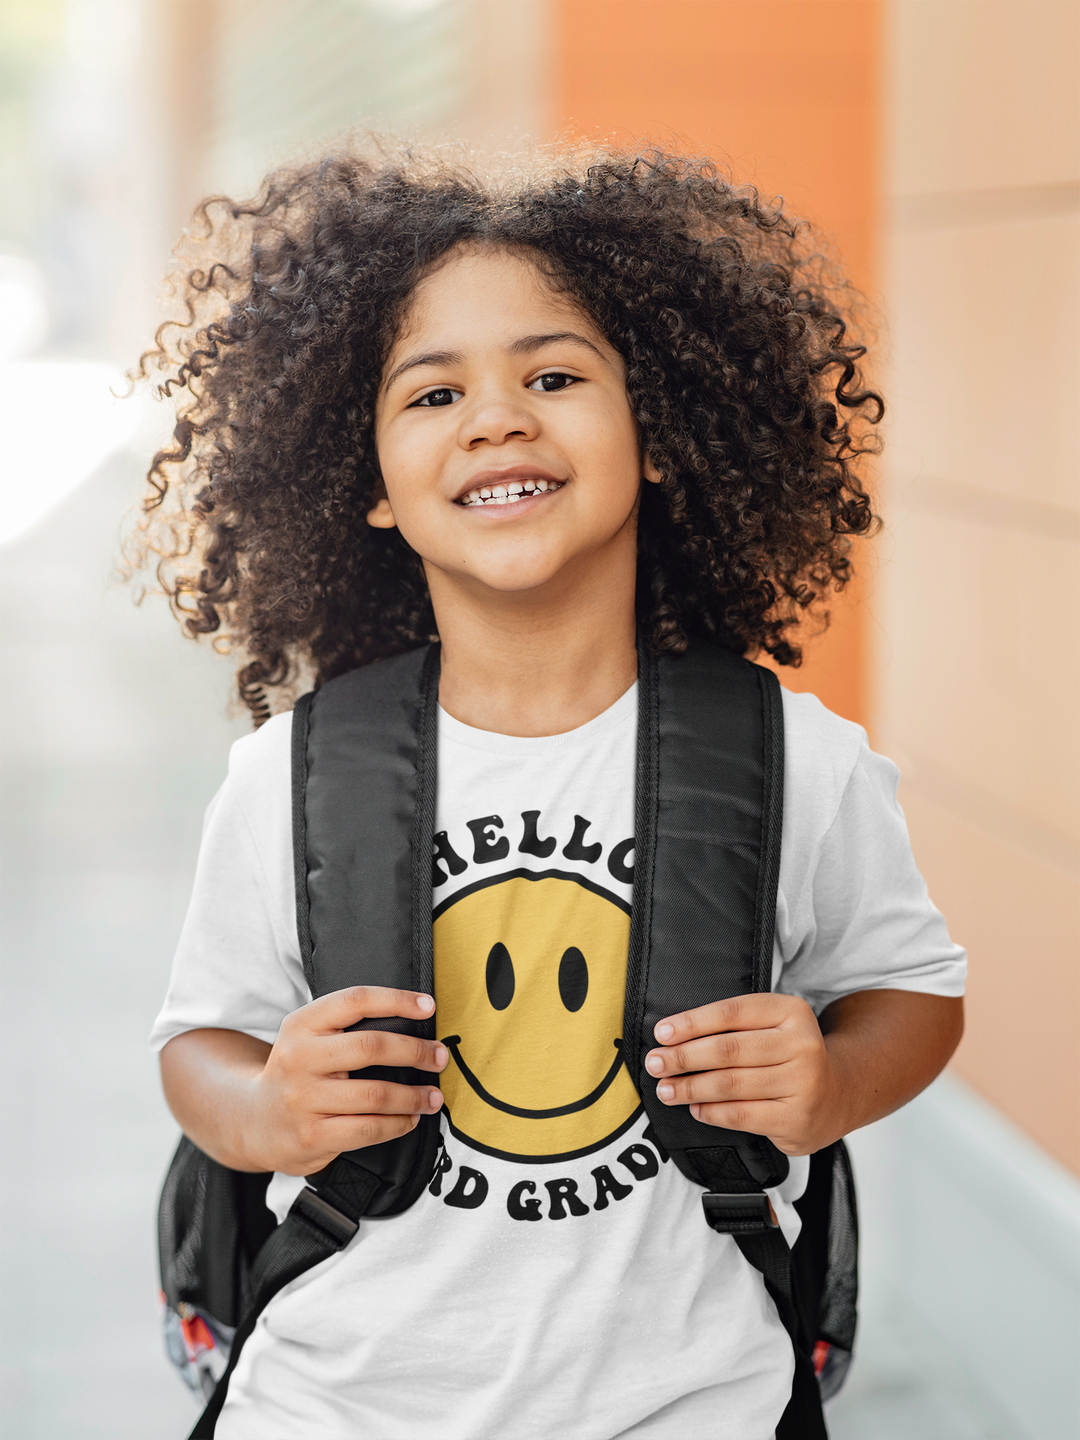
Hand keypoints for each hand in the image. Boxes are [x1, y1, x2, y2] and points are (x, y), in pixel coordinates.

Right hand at [244, 986, 446, 1174]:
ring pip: (375, 1094)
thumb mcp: (308, 1037)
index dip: (397, 1000)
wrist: (254, 1121)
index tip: (429, 1006)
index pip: (355, 1000)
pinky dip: (398, 1124)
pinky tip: (410, 1119)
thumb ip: (346, 1026)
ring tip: (434, 1096)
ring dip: (414, 1095)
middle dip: (415, 1051)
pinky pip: (368, 1128)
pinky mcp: (312, 1136)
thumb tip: (414, 1018)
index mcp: (301, 1025)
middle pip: (370, 1047)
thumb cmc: (298, 1072)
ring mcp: (303, 1100)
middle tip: (439, 1057)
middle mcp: (299, 1058)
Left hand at [643, 993, 841, 1155]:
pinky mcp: (795, 1119)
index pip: (732, 1012)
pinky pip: (740, 1115)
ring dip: (690, 1087)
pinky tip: (695, 1107)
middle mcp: (802, 1045)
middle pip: (728, 1050)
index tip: (662, 1032)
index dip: (692, 1022)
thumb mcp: (773, 1026)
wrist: (839, 1094)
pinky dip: (711, 1112)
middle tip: (656, 1062)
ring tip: (666, 1089)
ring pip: (730, 1085)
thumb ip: (735, 1025)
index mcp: (792, 1011)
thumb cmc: (790, 1055)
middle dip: (684, 1057)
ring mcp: (802, 1084)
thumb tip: (674, 1036)